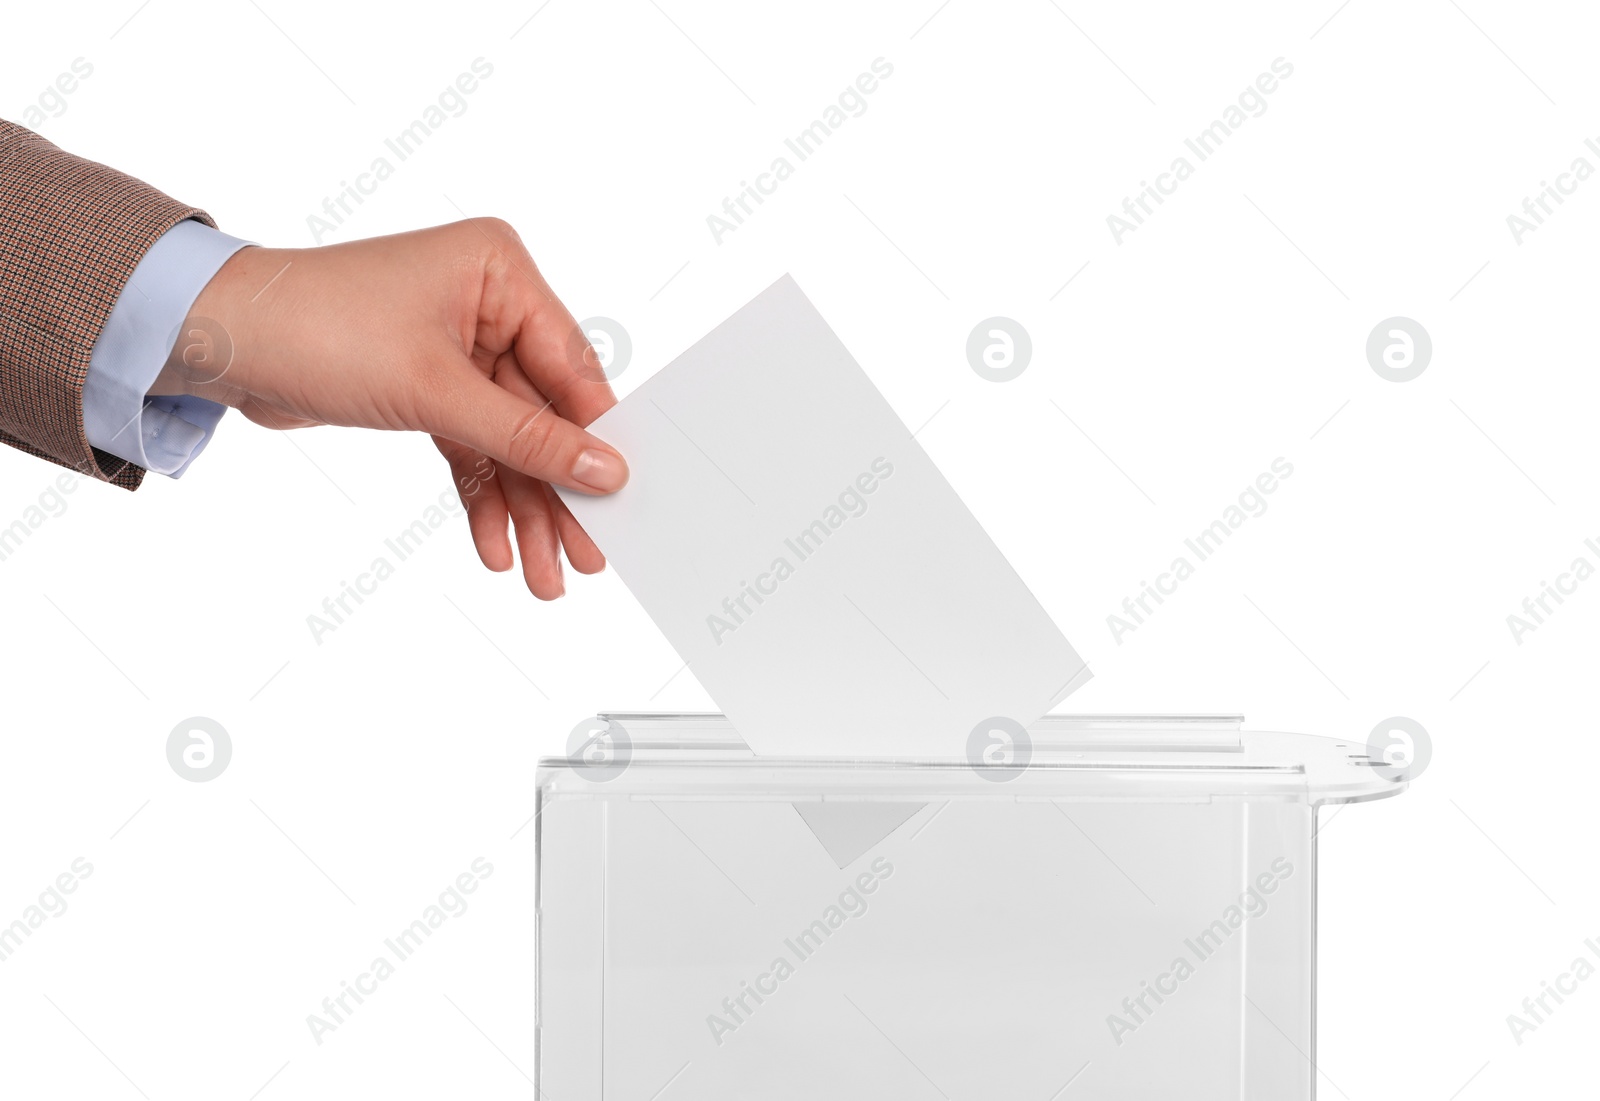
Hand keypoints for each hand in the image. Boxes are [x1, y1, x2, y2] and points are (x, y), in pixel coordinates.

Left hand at [152, 218, 625, 599]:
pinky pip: (470, 448)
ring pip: (507, 440)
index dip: (593, 438)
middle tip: (584, 557)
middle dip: (555, 492)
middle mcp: (485, 302)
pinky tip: (494, 547)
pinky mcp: (425, 386)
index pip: (570, 366)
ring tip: (542, 574)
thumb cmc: (316, 327)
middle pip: (541, 414)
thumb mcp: (435, 390)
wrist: (213, 340)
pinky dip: (481, 495)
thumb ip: (527, 437)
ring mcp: (457, 346)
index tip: (619, 500)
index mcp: (499, 270)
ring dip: (522, 507)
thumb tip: (604, 470)